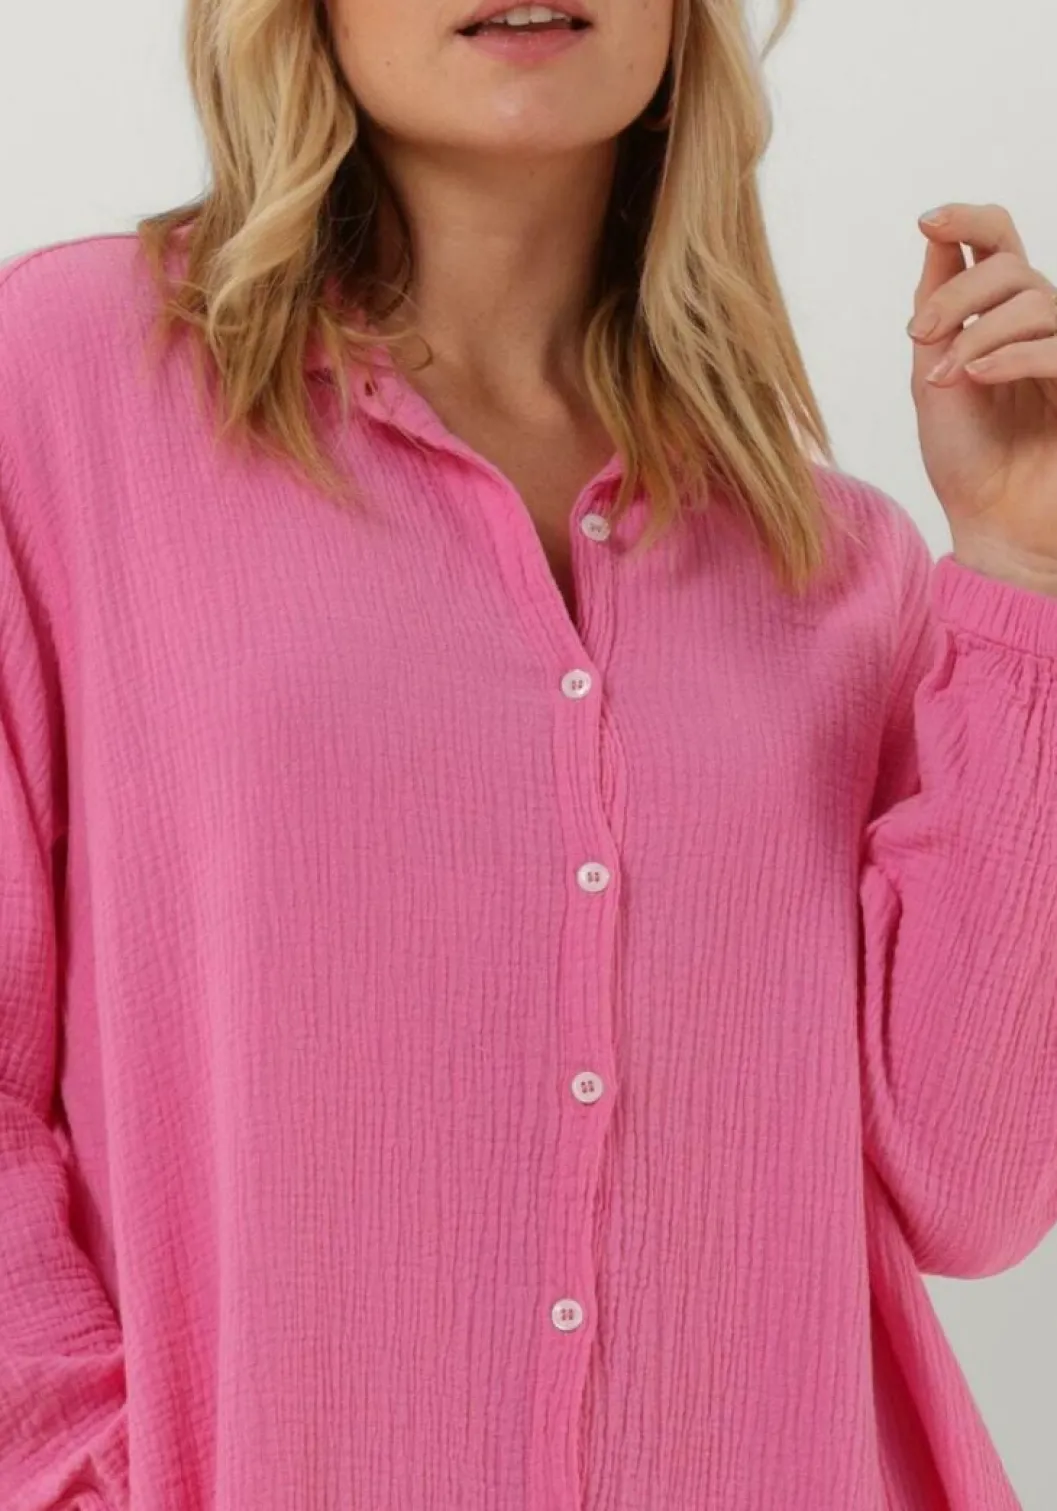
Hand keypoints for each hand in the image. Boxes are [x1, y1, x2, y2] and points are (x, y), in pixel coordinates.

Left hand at [907, 202, 1056, 593]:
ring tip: (945, 377)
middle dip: (957, 293)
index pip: (998, 245)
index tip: (927, 222)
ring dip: (978, 333)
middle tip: (919, 336)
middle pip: (1011, 264)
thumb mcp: (933, 380)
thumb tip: (935, 240)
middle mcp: (1040, 327)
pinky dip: (1011, 355)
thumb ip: (938, 314)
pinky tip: (976, 376)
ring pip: (1035, 299)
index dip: (968, 221)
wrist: (993, 527)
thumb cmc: (967, 461)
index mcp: (1001, 319)